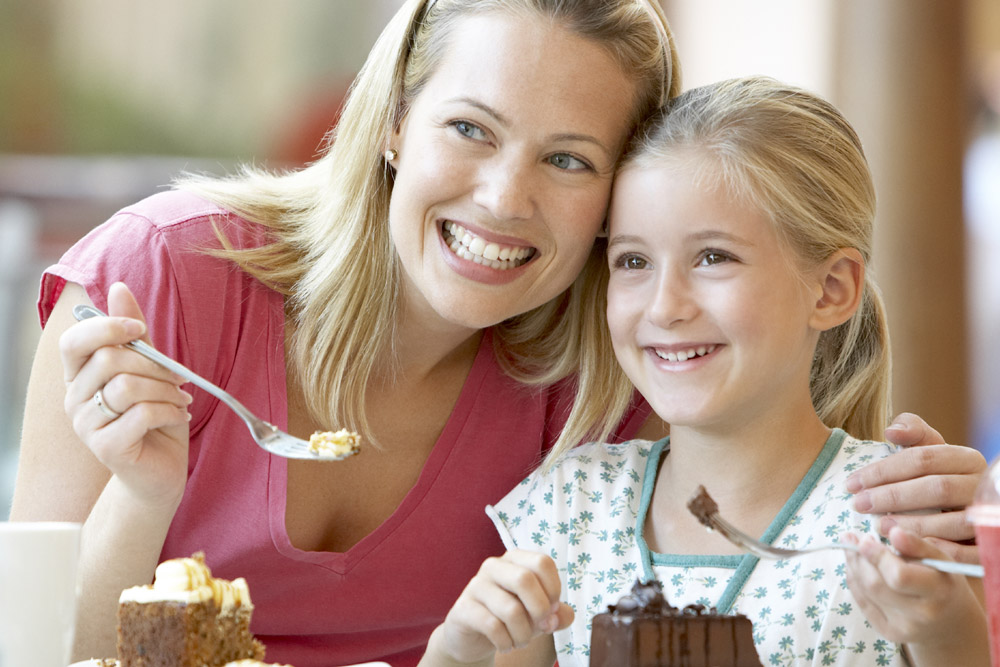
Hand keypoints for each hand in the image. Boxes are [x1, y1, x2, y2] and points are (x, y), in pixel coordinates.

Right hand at [60, 282, 192, 508]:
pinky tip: (178, 417)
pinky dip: (169, 411)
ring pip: (127, 386)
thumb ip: (134, 333)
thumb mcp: (149, 370)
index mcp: (80, 376)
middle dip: (155, 364)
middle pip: (109, 360)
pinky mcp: (106, 447)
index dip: (107, 327)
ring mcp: (86, 425)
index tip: (140, 329)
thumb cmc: (155, 417)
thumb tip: (119, 287)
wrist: (161, 471)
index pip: (74, 341)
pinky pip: (141, 414)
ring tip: (180, 400)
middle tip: (179, 378)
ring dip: (166, 389)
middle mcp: (75, 399)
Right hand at [431, 550, 571, 664]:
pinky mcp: (463, 608)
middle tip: (542, 628)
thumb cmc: (511, 618)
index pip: (542, 563)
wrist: (473, 636)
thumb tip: (563, 616)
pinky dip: (506, 642)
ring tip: (522, 642)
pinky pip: (492, 626)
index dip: (553, 589)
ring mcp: (476, 585)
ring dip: (523, 635)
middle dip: (540, 610)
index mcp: (515, 559)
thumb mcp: (538, 614)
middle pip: (525, 579)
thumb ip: (558, 614)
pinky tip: (505, 645)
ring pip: (511, 609)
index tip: (552, 610)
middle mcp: (493, 566)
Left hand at [844, 528, 988, 662]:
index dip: (877, 556)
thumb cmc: (943, 583)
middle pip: (876, 584)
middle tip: (853, 539)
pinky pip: (863, 603)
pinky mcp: (889, 633)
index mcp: (939, 592)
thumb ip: (917, 544)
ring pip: (866, 592)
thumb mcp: (941, 560)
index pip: (899, 576)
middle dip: (859, 558)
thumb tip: (893, 532)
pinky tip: (856, 568)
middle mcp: (921, 615)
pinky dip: (854, 582)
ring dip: (853, 567)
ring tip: (853, 550)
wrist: (951, 623)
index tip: (865, 538)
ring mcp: (903, 628)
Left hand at [845, 412, 985, 562]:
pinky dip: (937, 550)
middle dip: (893, 496)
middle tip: (859, 505)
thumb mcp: (929, 452)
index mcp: (967, 458)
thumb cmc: (937, 480)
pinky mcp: (989, 544)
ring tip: (879, 527)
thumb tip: (891, 431)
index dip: (883, 470)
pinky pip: (967, 552)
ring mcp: (989, 516)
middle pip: (937, 488)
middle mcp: (983, 486)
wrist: (967, 515)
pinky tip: (907, 550)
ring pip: (954, 521)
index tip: (851, 483)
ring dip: (913, 525)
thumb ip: (913, 433)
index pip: (922, 458)